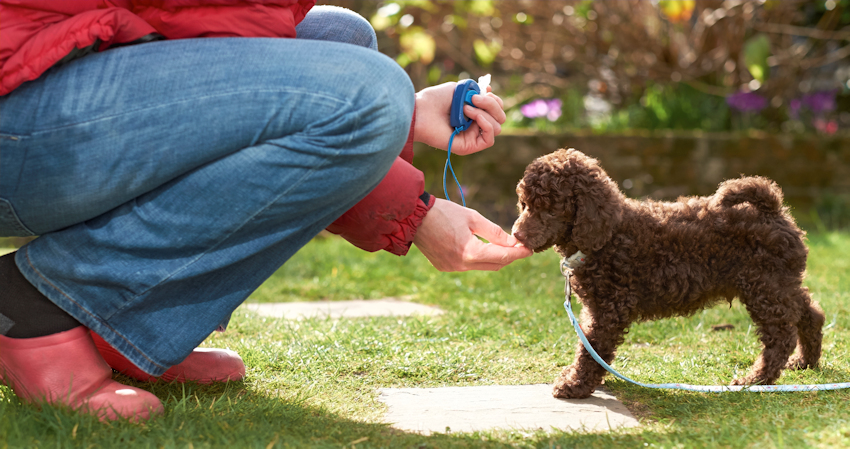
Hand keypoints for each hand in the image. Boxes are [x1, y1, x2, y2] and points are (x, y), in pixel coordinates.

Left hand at [413, 82, 505, 154]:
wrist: (420, 111)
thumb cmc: (435, 99)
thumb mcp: (461, 90)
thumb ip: (477, 91)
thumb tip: (491, 92)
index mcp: (474, 112)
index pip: (497, 109)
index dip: (494, 100)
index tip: (484, 91)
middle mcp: (475, 125)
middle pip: (500, 118)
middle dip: (492, 105)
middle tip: (474, 98)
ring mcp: (472, 136)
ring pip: (497, 127)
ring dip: (484, 113)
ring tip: (465, 108)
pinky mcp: (468, 147)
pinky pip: (489, 139)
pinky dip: (486, 124)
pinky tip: (472, 116)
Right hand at [413, 199, 531, 271]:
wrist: (414, 218)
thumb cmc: (443, 213)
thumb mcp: (472, 218)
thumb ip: (495, 232)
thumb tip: (513, 242)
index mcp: (470, 252)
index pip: (503, 257)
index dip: (518, 253)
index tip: (530, 249)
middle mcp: (461, 265)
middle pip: (495, 265)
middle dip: (508, 256)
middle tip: (519, 246)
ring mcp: (452, 268)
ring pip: (482, 267)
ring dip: (493, 257)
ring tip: (501, 245)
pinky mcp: (444, 267)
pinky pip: (468, 265)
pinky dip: (478, 258)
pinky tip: (479, 246)